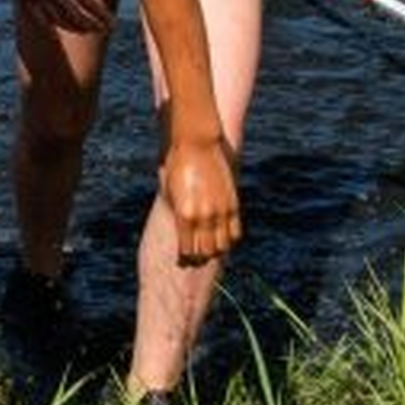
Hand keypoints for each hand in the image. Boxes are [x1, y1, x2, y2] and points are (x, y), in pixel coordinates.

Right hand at [4, 0, 114, 33]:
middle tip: (103, 29)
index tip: (112, 22)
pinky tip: (59, 30)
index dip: (103, 16)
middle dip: (92, 25)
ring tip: (86, 30)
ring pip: (60, 21)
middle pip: (77, 16)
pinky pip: (39, 19)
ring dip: (76, 28)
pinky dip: (51, 27)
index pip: (91, 4)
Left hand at [157, 133, 241, 263]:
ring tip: (210, 248)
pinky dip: (229, 239)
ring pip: (223, 246)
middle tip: (197, 257)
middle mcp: (204, 217)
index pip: (188, 250)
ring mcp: (220, 211)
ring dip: (216, 250)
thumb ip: (177, 215)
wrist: (195, 145)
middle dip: (200, 257)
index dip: (186, 258)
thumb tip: (182, 234)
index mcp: (184, 216)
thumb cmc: (175, 167)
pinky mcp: (233, 204)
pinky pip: (235, 232)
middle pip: (206, 252)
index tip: (184, 260)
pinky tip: (222, 236)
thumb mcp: (170, 193)